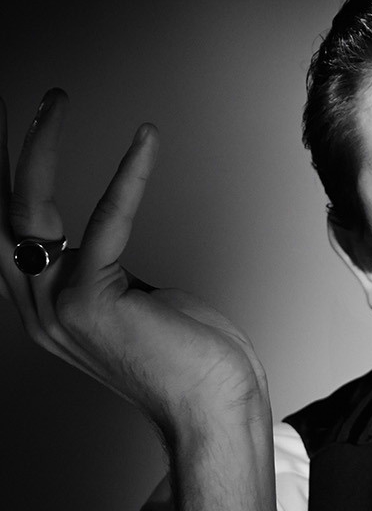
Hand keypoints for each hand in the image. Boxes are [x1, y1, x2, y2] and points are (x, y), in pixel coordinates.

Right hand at [1, 90, 269, 440]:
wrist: (212, 410)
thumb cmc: (190, 360)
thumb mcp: (133, 305)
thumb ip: (104, 273)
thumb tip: (101, 243)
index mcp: (46, 310)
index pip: (6, 236)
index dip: (4, 181)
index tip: (15, 132)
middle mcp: (40, 310)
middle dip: (2, 154)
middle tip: (11, 102)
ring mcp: (59, 309)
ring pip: (27, 209)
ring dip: (39, 146)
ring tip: (55, 101)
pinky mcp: (93, 303)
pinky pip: (106, 220)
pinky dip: (127, 175)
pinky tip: (144, 140)